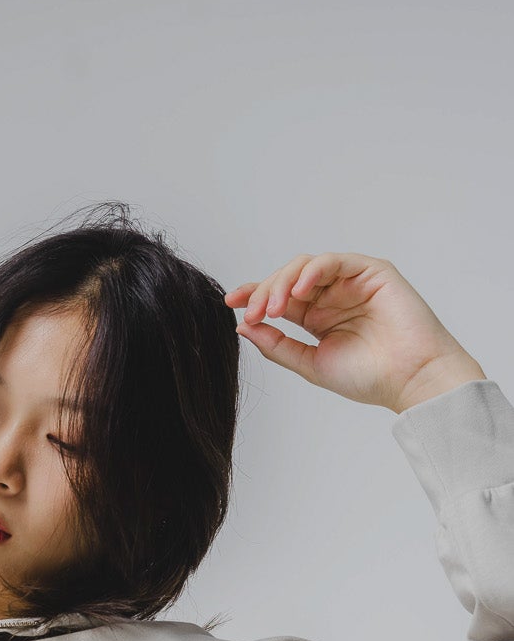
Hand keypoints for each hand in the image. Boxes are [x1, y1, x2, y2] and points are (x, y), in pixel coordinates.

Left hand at [224, 252, 485, 412]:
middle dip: (264, 292)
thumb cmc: (369, 377)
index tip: (230, 304)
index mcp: (317, 317)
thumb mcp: (311, 363)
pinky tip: (298, 289)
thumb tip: (243, 327)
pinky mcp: (370, 271)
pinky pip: (334, 261)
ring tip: (274, 307)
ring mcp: (350, 282)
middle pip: (286, 280)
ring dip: (283, 282)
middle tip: (252, 313)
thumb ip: (278, 345)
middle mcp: (331, 296)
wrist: (409, 379)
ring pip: (305, 267)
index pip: (278, 299)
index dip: (253, 296)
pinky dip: (312, 270)